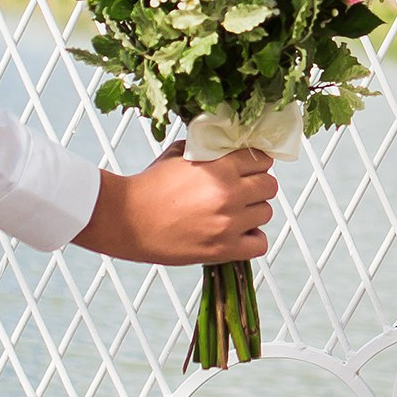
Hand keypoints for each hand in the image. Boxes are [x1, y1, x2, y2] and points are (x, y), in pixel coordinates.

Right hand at [75, 145, 276, 266]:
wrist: (127, 219)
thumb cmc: (149, 185)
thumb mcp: (178, 155)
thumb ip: (207, 149)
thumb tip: (229, 146)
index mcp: (219, 167)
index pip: (261, 159)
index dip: (255, 163)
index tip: (247, 169)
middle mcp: (228, 194)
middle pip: (269, 186)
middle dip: (257, 186)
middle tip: (241, 191)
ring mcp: (228, 224)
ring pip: (266, 213)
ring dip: (253, 212)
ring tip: (234, 213)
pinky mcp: (223, 249)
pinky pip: (260, 244)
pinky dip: (253, 239)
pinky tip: (237, 234)